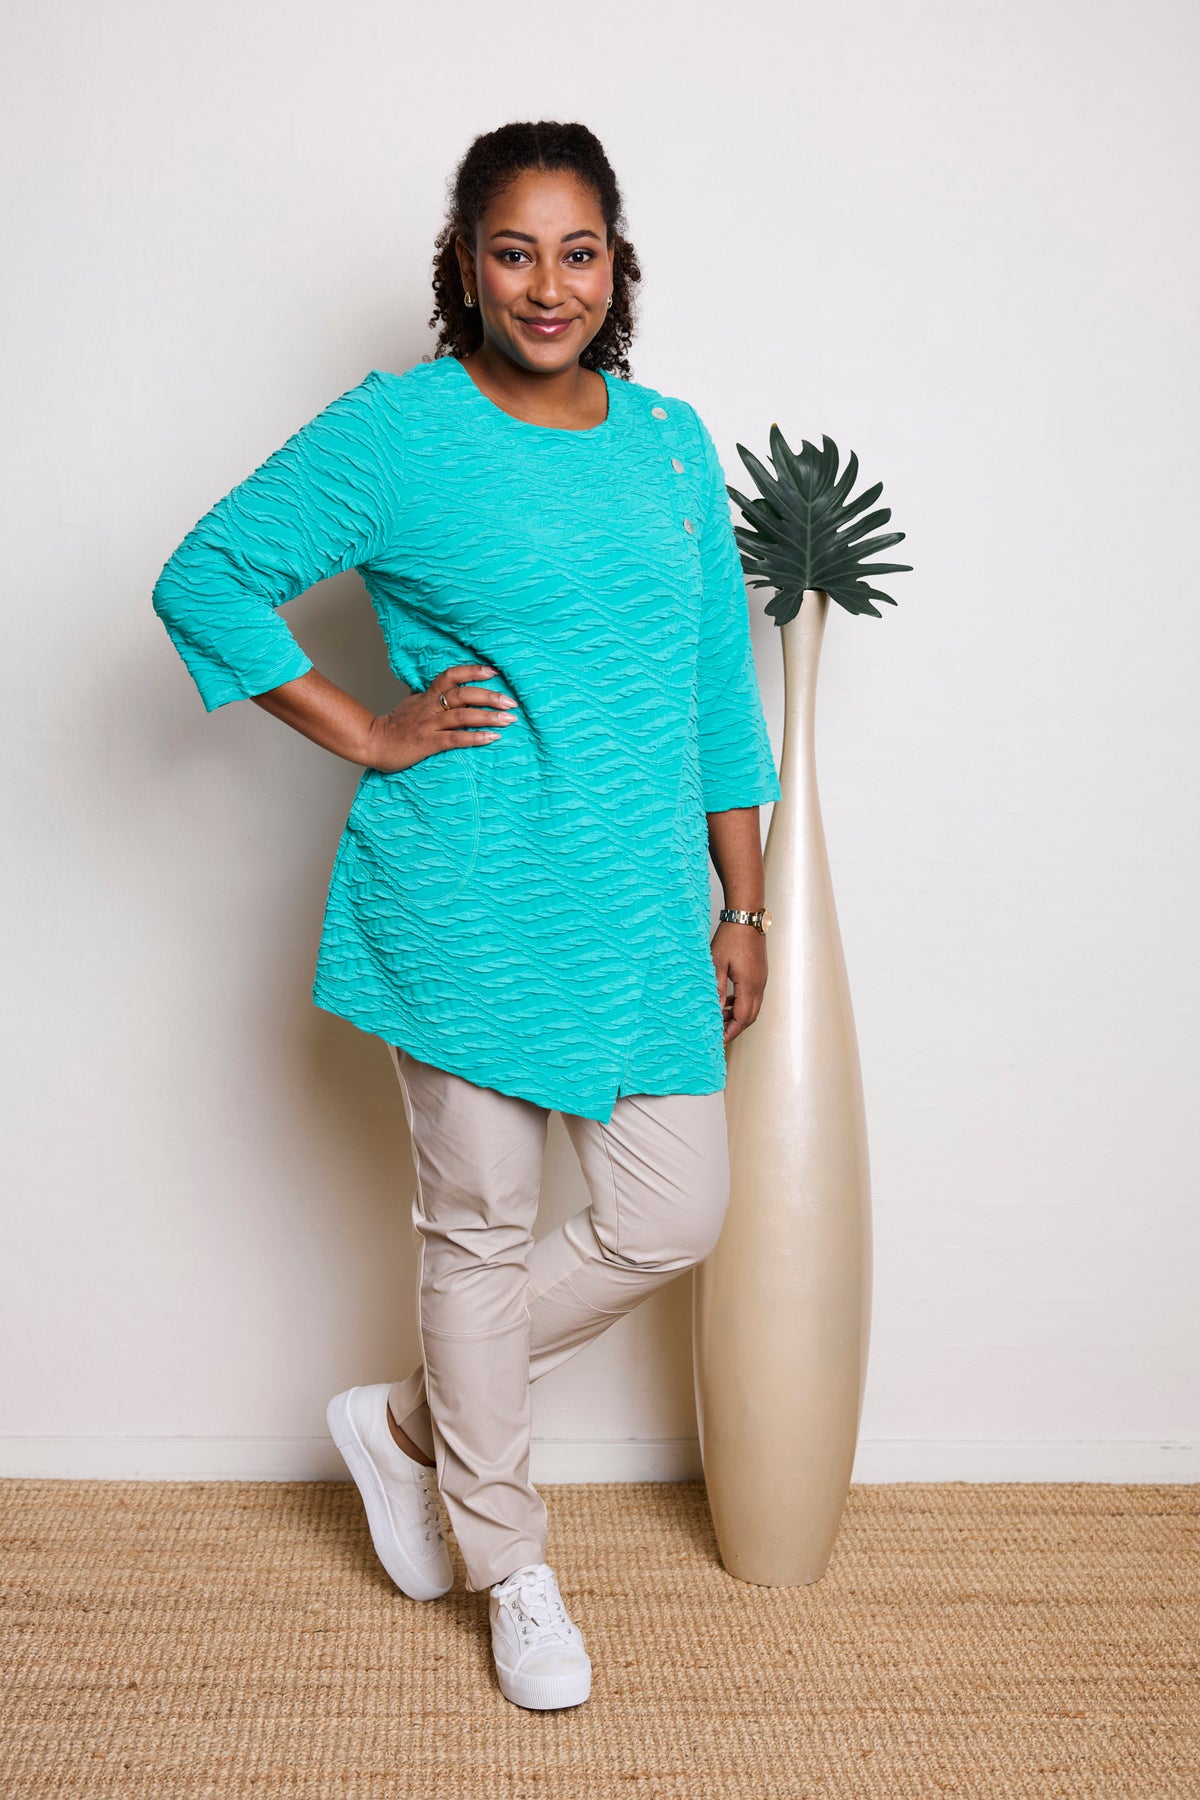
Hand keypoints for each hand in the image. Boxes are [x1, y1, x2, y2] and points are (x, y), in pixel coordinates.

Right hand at [362, 662, 517, 772]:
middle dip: (489, 696)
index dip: (472, 671)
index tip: (494, 672)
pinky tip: (491, 738)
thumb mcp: (412, 703)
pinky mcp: (428, 743)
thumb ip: (430, 696)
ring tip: (509, 720)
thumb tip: (447, 688)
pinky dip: (475, 737)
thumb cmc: (395, 726)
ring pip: (462, 716)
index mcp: (427, 696)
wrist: (373, 743)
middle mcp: (430, 707)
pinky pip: (455, 739)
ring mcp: (429, 725)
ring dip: (488, 717)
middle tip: (511, 702)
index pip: (451, 676)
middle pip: (463, 694)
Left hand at [711, 919, 767, 1045]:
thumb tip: (715, 1011)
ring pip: (753, 1006)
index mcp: (750, 985)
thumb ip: (717, 989)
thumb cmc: (731, 937)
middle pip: (751, 1016)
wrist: (747, 917)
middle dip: (735, 1027)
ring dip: (738, 1015)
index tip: (719, 1040)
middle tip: (719, 1032)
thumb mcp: (717, 964)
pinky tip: (728, 999)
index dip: (731, 1032)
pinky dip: (741, 1002)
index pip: (743, 1019)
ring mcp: (761, 978)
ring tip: (720, 1016)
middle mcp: (759, 984)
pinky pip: (753, 995)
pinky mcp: (760, 972)